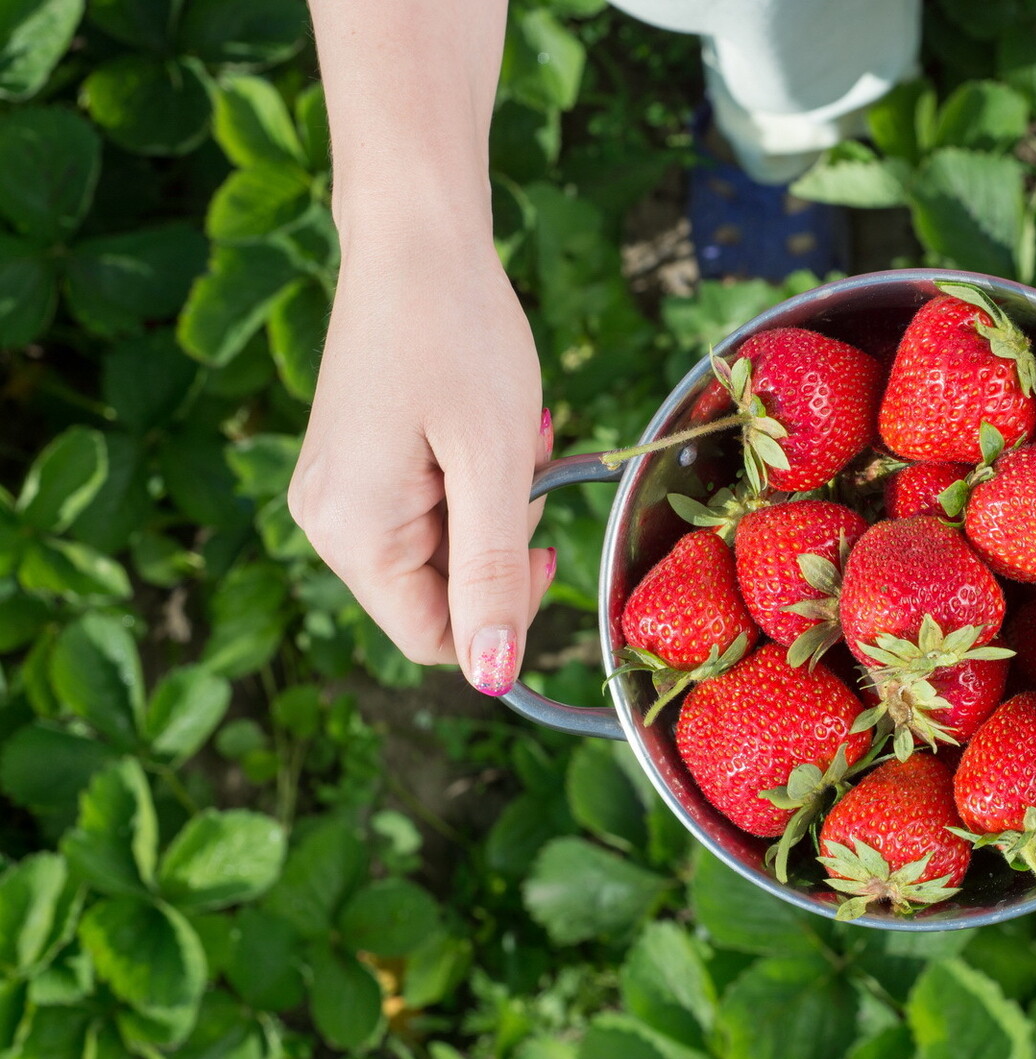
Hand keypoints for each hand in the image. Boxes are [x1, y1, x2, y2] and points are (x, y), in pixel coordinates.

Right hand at [290, 229, 553, 694]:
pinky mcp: (357, 461)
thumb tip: (495, 679)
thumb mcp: (496, 465)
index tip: (543, 540)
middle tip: (523, 461)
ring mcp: (337, 489)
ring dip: (494, 501)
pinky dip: (474, 474)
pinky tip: (488, 420)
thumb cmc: (460, 338)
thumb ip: (493, 575)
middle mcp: (327, 522)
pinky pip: (429, 504)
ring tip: (508, 429)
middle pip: (436, 594)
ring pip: (441, 546)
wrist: (417, 237)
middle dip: (499, 540)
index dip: (502, 613)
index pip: (433, 639)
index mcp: (353, 534)